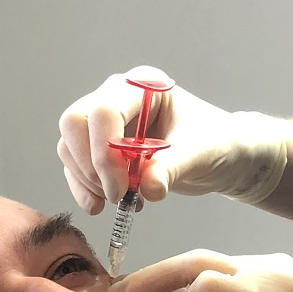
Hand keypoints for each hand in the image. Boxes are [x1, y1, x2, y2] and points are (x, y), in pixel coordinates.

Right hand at [57, 65, 287, 212]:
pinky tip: (106, 205)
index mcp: (143, 86)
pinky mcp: (100, 147)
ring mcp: (106, 122)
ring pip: (70, 146)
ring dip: (89, 180)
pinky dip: (85, 188)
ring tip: (123, 200)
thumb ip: (172, 168)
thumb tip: (148, 187)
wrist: (222, 157)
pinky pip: (76, 166)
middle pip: (75, 123)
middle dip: (91, 165)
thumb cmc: (217, 143)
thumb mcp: (200, 154)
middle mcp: (118, 97)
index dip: (104, 152)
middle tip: (116, 195)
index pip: (103, 110)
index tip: (121, 188)